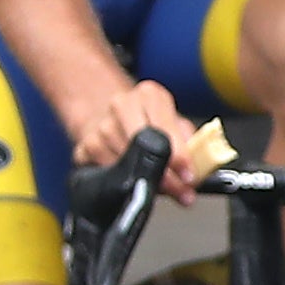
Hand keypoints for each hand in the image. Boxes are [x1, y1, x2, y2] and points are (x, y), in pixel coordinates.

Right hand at [67, 78, 205, 200]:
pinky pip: (106, 172)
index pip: (165, 128)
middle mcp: (122, 105)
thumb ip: (191, 145)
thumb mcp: (174, 125)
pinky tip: (129, 176)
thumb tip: (199, 171)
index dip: (180, 156)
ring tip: (155, 183)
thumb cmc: (148, 124)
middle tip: (177, 189)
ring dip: (143, 179)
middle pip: (142, 145)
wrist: (111, 118)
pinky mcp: (85, 145)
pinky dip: (121, 180)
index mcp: (149, 95)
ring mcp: (101, 125)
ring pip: (124, 162)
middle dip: (163, 173)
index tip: (188, 176)